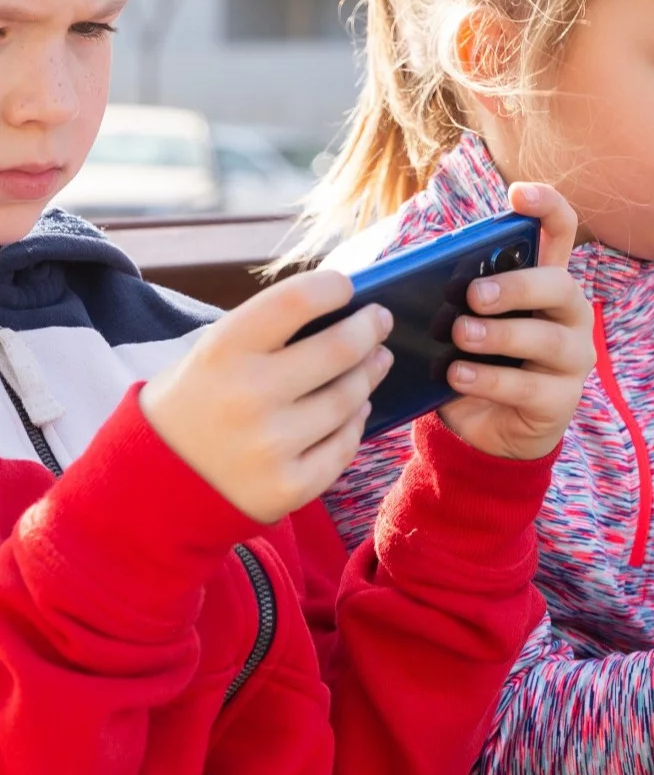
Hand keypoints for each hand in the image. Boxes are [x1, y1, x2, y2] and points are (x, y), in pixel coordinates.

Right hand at [140, 269, 394, 525]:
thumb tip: (343, 308)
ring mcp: (270, 446)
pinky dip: (355, 422)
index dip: (332, 287)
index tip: (347, 287)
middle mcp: (247, 396)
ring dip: (370, 374)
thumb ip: (267, 332)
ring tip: (376, 361)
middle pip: (340, 348)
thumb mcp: (211, 355)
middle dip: (370, 328)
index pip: (296, 300)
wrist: (152, 485)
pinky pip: (345, 445)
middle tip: (379, 320)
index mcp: (223, 351)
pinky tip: (355, 408)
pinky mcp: (289, 487)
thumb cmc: (195, 402)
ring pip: (350, 398)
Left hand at [440, 183, 596, 461]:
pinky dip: (490, 379)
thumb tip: (407, 273)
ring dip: (501, 334)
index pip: (560, 233)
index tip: (518, 194)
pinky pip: (530, 386)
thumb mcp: (461, 323)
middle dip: (517, 286)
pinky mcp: (562, 399)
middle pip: (561, 285)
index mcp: (544, 285)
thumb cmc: (471, 363)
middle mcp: (568, 316)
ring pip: (549, 338)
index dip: (547, 207)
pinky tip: (458, 376)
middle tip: (473, 296)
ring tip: (460, 338)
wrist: (482, 435)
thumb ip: (452, 296)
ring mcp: (572, 358)